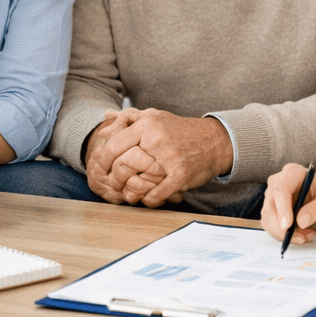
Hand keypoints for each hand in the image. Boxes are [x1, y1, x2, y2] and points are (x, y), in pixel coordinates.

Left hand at [92, 109, 231, 206]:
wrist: (213, 141)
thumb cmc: (179, 130)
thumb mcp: (154, 117)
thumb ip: (128, 119)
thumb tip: (105, 123)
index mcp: (147, 124)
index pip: (114, 144)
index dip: (103, 160)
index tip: (102, 167)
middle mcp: (156, 139)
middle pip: (122, 164)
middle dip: (113, 178)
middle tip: (113, 184)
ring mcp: (169, 158)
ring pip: (138, 181)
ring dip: (129, 192)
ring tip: (127, 194)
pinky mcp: (180, 175)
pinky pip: (156, 193)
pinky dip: (148, 199)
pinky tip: (146, 199)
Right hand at [261, 163, 315, 242]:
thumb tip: (300, 222)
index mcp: (292, 173)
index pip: (280, 189)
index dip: (282, 208)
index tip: (287, 226)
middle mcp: (277, 182)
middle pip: (270, 207)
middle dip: (282, 228)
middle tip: (301, 238)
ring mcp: (272, 196)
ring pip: (268, 219)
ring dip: (283, 234)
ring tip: (306, 236)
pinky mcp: (272, 209)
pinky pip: (271, 225)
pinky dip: (283, 235)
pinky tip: (300, 235)